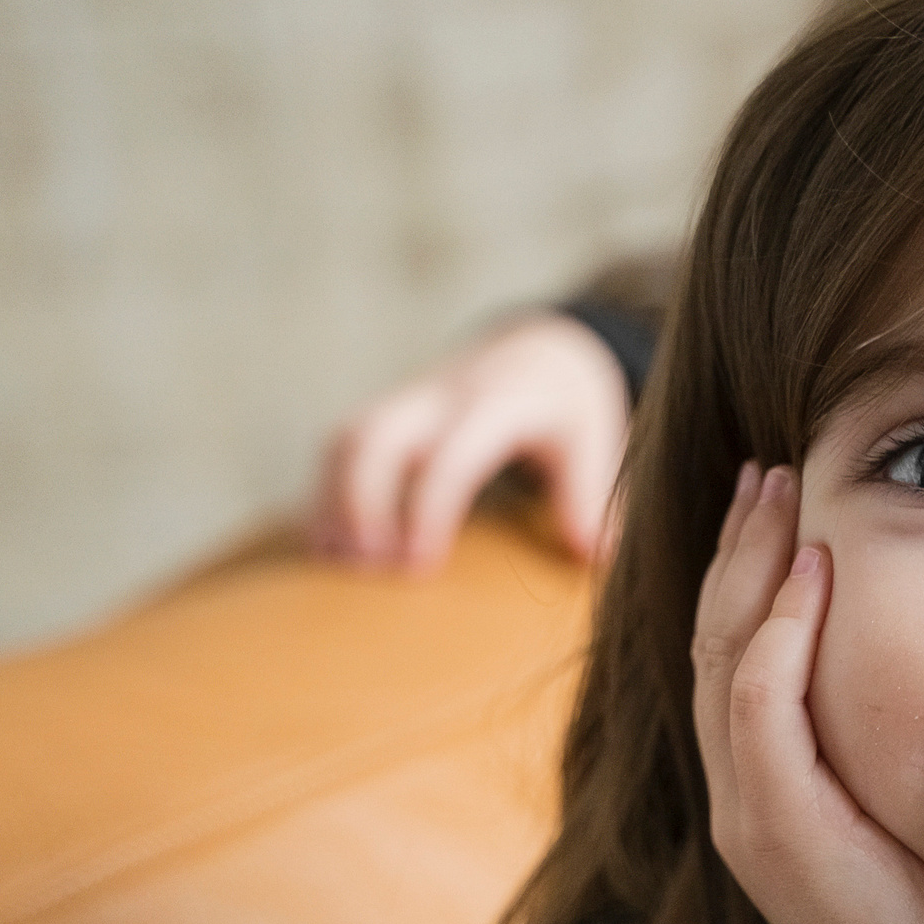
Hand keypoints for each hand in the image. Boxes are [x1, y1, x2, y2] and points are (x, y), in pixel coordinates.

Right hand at [310, 314, 627, 571]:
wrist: (541, 353)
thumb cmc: (570, 412)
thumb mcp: (596, 443)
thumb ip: (589, 496)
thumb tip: (593, 556)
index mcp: (498, 405)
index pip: (451, 454)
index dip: (428, 508)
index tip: (419, 566)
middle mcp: (442, 398)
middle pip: (377, 436)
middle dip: (361, 503)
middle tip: (369, 570)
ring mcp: (407, 403)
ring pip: (347, 439)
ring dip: (333, 501)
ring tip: (336, 564)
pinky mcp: (387, 416)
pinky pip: (340, 448)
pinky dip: (326, 494)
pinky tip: (330, 547)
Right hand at [692, 463, 923, 923]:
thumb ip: (920, 743)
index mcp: (771, 783)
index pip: (744, 650)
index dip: (756, 570)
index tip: (786, 494)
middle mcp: (742, 788)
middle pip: (718, 635)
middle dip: (740, 545)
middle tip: (767, 464)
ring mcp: (748, 805)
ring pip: (724, 655)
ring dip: (748, 565)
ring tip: (773, 488)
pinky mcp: (775, 824)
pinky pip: (758, 704)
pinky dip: (777, 631)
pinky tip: (808, 571)